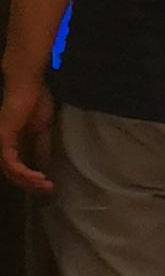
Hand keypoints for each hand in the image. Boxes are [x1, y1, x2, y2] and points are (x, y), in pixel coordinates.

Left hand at [0, 68, 50, 194]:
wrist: (29, 85)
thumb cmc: (36, 100)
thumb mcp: (42, 129)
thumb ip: (40, 146)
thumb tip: (43, 164)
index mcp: (11, 143)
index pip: (16, 168)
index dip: (30, 179)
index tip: (48, 185)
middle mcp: (2, 145)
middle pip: (12, 174)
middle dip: (30, 185)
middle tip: (47, 189)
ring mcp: (1, 142)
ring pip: (10, 172)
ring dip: (28, 181)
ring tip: (45, 185)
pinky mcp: (4, 138)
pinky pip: (11, 163)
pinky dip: (23, 173)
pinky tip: (38, 176)